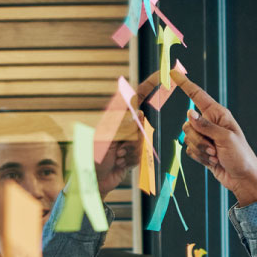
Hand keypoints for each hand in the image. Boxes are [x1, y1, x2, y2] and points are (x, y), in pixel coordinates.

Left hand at [94, 70, 160, 196]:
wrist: (93, 183)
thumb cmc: (93, 159)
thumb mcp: (106, 138)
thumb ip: (124, 125)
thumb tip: (140, 112)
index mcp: (114, 117)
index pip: (135, 97)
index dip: (149, 84)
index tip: (163, 74)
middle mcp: (123, 126)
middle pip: (141, 126)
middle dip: (132, 141)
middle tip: (117, 150)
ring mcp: (128, 140)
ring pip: (142, 142)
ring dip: (129, 153)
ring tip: (116, 158)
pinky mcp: (132, 153)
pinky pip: (141, 155)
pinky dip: (130, 161)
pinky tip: (120, 164)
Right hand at [174, 69, 256, 204]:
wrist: (242, 178)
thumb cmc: (240, 156)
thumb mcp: (225, 138)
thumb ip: (205, 126)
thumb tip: (189, 113)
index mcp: (218, 114)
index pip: (197, 95)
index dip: (185, 84)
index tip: (173, 73)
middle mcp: (210, 123)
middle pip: (187, 123)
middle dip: (198, 138)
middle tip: (213, 147)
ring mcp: (205, 137)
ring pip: (187, 138)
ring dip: (200, 150)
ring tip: (215, 155)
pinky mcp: (201, 150)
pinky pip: (189, 150)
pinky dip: (200, 157)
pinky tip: (213, 161)